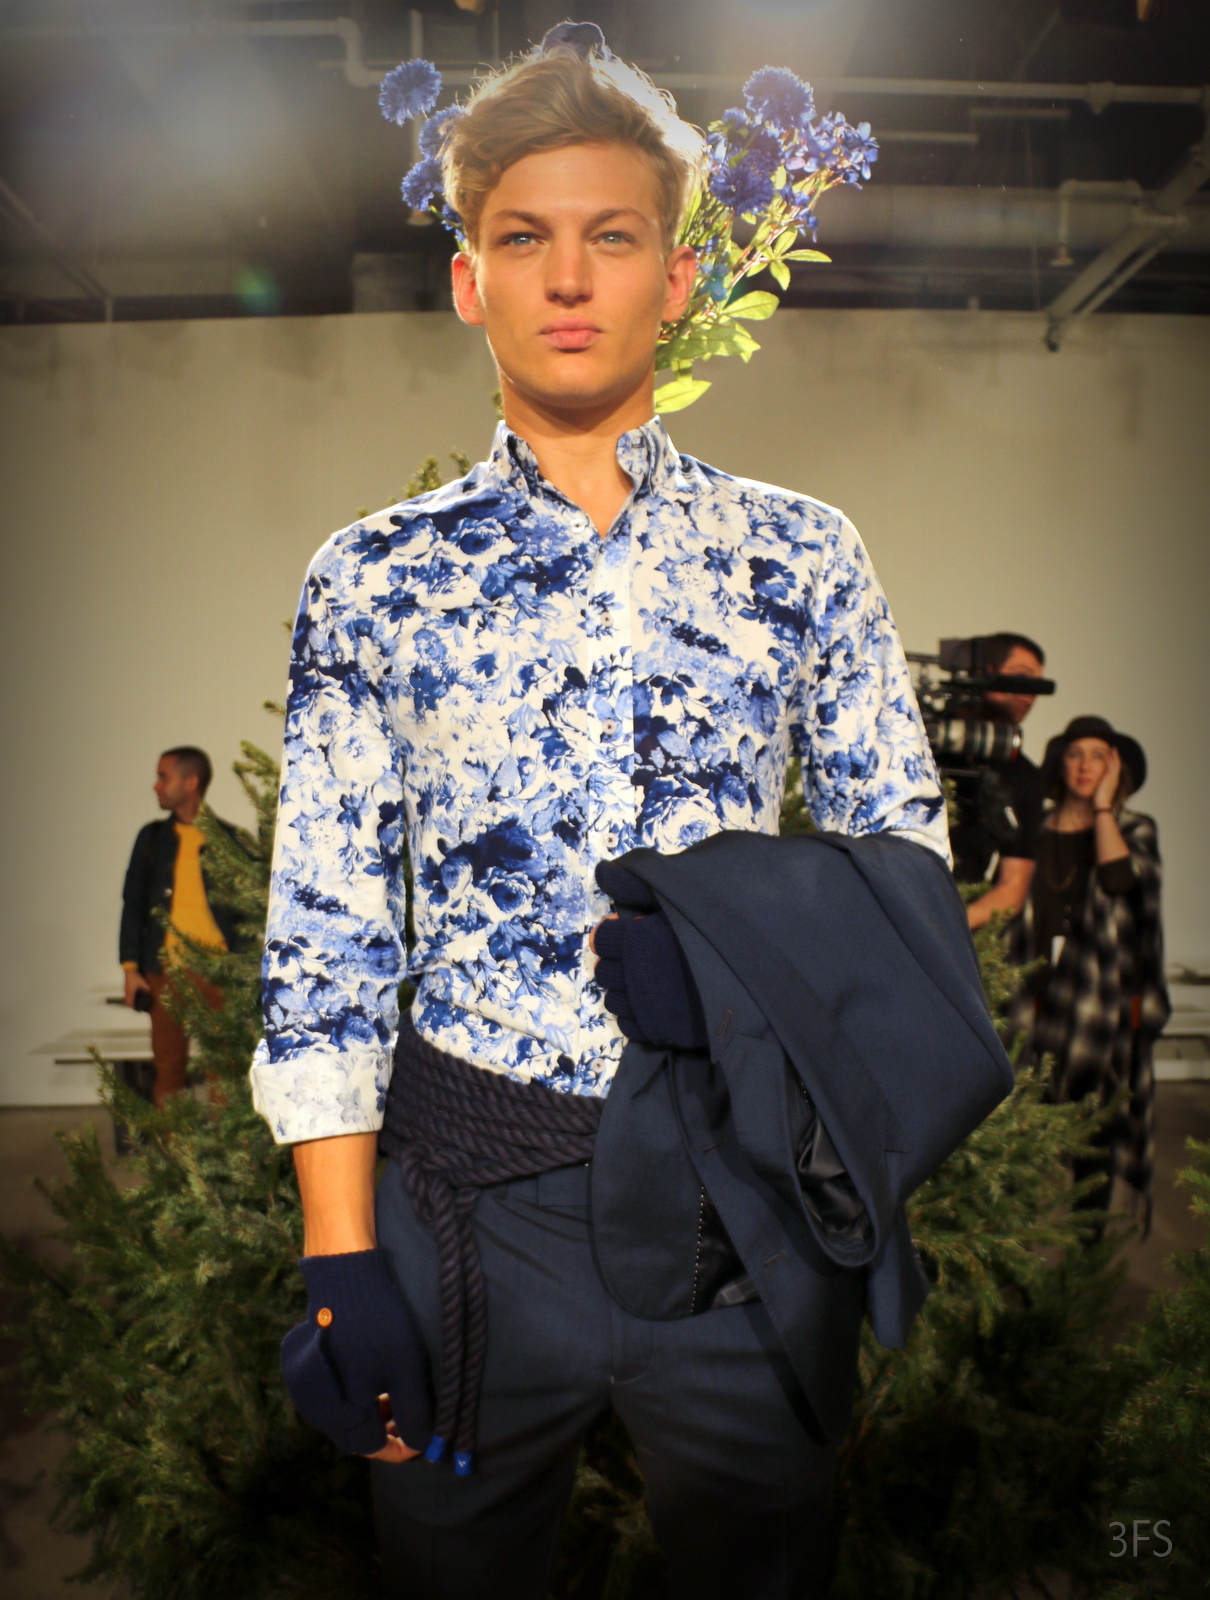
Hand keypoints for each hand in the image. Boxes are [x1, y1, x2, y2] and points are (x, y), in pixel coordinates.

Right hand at [123, 970, 150, 1007]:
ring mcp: (125, 990)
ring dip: (130, 1001)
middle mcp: (127, 992)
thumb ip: (146, 988)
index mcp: (130, 992)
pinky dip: (130, 998)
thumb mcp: (142, 982)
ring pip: (126, 998)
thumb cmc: (135, 977)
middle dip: (131, 1005)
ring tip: (135, 1003)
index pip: (130, 1002)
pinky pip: (127, 995)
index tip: (136, 1010)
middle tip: (136, 1007)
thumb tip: (149, 992)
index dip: (132, 1007)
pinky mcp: (126, 987)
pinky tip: (134, 996)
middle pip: (127, 1002)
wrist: (129, 971)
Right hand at [280, 1249, 431, 1459]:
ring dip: (371, 1419)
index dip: (401, 1448)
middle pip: (355, 1439)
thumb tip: (422, 1446)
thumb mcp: (406, 1370)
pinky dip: (356, 1402)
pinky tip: (374, 1385)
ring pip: (344, 1421)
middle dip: (384, 1436)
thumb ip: (414, 1413)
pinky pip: (333, 1402)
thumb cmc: (379, 1324)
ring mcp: (309, 1392)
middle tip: (409, 1419)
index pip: (374, 1449)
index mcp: (342, 1414)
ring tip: (395, 1400)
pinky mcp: (308, 1373)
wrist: (344, 1277)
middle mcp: (319, 1410)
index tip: (421, 1439)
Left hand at [592, 862, 707, 1049]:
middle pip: (603, 970)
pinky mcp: (657, 1032)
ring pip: (612, 999)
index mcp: (638, 939)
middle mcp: (635, 974)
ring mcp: (645, 1007)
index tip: (631, 932)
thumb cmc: (721, 932)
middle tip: (643, 957)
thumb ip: (637, 885)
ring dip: (624, 990)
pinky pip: (627, 1025)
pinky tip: (655, 1004)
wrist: (757, 980)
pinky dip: (635, 1015)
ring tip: (649, 981)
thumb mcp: (681, 898)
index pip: (602, 938)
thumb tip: (602, 871)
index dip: (614, 934)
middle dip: (618, 962)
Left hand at [1094, 747, 1121, 811]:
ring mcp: (1113, 778)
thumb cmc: (1099, 801)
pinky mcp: (1110, 778)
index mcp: (1113, 783)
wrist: (1102, 805)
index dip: (1114, 762)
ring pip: (1116, 764)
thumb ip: (1100, 787)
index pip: (1115, 770)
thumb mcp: (1100, 792)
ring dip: (1114, 756)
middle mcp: (1115, 779)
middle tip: (1114, 749)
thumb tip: (1097, 787)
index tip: (1112, 756)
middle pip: (1117, 765)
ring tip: (1112, 748)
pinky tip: (1108, 753)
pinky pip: (1111, 766)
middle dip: (1115, 757)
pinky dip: (1110, 759)